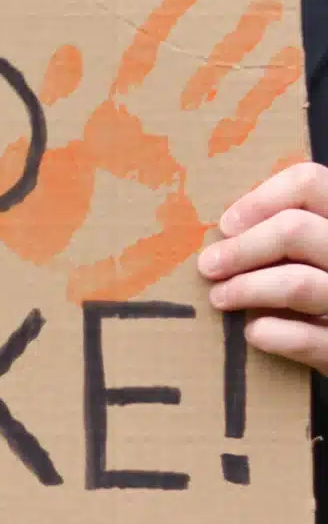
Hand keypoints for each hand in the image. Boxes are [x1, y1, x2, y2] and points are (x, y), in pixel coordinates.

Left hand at [198, 160, 327, 373]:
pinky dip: (273, 334)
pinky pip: (309, 340)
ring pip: (298, 283)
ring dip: (246, 289)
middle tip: (208, 266)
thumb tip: (226, 229)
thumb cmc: (323, 288)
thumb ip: (290, 232)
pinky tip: (254, 332)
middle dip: (240, 249)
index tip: (226, 226)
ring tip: (219, 298)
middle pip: (294, 229)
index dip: (261, 199)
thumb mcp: (315, 247)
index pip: (309, 183)